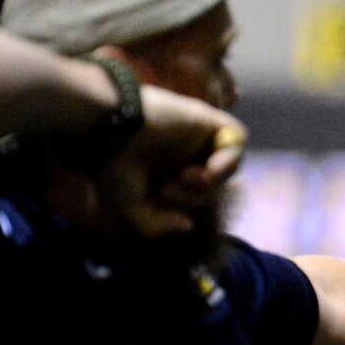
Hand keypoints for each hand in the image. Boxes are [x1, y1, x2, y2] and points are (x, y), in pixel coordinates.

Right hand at [94, 85, 246, 238]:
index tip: (160, 198)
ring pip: (228, 164)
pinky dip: (230, 158)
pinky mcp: (205, 119)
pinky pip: (237, 137)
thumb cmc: (111, 166)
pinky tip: (210, 169)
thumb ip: (157, 224)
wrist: (107, 130)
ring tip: (186, 176)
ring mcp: (195, 136)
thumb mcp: (130, 206)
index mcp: (167, 170)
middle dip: (194, 196)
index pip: (196, 194)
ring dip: (212, 181)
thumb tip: (188, 226)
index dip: (185, 204)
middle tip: (167, 188)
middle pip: (212, 184)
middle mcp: (184, 153)